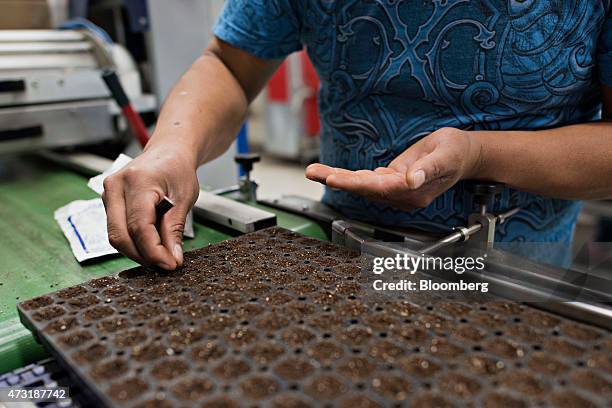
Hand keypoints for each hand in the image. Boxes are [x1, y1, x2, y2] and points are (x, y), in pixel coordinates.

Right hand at [102, 146, 199, 269]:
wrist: (168, 152)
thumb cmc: (177, 168)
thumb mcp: (185, 198)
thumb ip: (175, 229)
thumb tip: (171, 258)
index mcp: (137, 181)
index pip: (139, 226)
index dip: (153, 251)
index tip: (170, 264)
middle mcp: (115, 186)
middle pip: (120, 235)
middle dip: (143, 256)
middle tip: (166, 264)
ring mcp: (108, 194)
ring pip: (116, 236)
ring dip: (138, 251)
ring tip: (161, 255)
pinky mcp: (109, 202)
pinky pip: (117, 229)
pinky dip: (134, 242)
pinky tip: (151, 245)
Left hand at [306, 127, 482, 211]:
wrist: (463, 155)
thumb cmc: (456, 153)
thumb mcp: (446, 156)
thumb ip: (428, 169)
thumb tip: (410, 181)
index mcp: (412, 191)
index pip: (378, 188)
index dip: (355, 184)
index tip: (335, 179)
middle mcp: (401, 194)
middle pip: (363, 189)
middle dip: (336, 180)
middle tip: (313, 172)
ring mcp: (395, 189)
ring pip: (361, 184)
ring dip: (336, 177)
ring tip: (314, 170)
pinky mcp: (391, 181)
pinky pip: (365, 179)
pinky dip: (347, 175)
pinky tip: (331, 172)